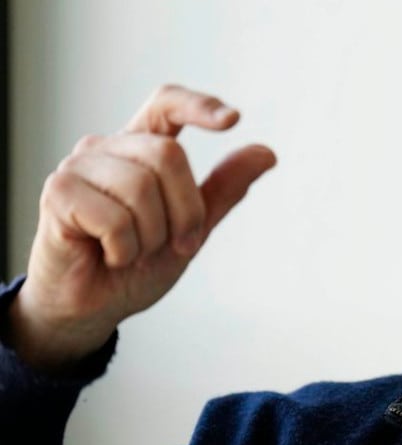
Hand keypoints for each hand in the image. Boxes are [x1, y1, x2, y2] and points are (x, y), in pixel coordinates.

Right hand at [7, 85, 276, 369]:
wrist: (93, 308)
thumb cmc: (136, 264)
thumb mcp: (193, 227)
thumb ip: (224, 189)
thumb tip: (266, 153)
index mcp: (139, 149)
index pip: (166, 104)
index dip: (198, 105)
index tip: (232, 121)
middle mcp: (107, 149)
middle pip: (167, 155)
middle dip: (185, 211)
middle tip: (177, 244)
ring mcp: (78, 167)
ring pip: (140, 187)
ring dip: (152, 236)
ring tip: (135, 251)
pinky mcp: (58, 193)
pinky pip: (113, 218)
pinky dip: (124, 249)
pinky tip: (110, 256)